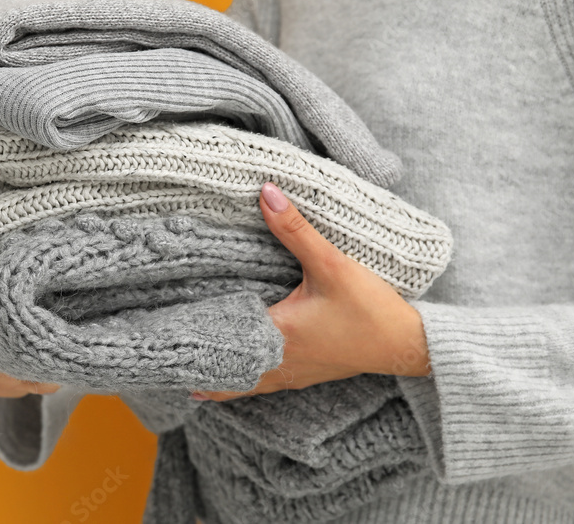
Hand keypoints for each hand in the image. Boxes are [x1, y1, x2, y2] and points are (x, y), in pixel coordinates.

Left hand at [189, 182, 430, 402]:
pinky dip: (242, 375)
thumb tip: (265, 193)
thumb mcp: (332, 265)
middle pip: (224, 373)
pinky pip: (262, 381)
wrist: (409, 344)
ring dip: (217, 372)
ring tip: (187, 364)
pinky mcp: (306, 373)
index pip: (221, 342)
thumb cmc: (371, 309)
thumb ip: (296, 230)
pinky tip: (235, 363)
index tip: (164, 333)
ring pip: (242, 381)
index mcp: (278, 337)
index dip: (192, 339)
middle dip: (196, 362)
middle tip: (167, 351)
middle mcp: (279, 363)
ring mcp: (292, 374)